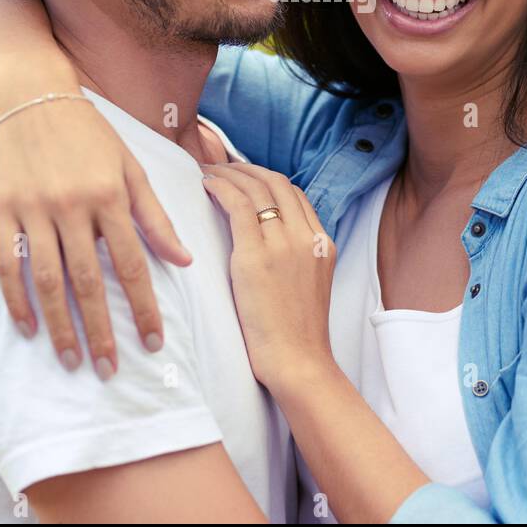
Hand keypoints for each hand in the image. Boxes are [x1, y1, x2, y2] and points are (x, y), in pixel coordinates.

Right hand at [0, 96, 191, 376]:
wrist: (33, 95)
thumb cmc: (92, 133)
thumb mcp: (132, 167)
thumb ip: (155, 215)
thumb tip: (184, 260)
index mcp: (110, 195)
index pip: (132, 264)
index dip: (143, 308)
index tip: (154, 344)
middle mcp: (72, 205)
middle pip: (88, 281)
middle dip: (101, 330)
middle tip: (111, 371)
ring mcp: (34, 208)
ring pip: (48, 279)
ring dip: (60, 326)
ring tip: (73, 360)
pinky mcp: (2, 209)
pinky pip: (8, 264)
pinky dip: (16, 299)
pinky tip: (28, 329)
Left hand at [200, 161, 337, 391]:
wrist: (298, 361)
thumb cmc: (295, 334)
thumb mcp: (306, 285)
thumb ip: (293, 258)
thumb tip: (266, 245)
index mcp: (321, 242)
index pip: (294, 194)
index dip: (267, 179)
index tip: (244, 175)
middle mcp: (306, 236)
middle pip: (277, 183)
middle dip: (247, 168)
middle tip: (222, 164)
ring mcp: (283, 244)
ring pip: (256, 189)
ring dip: (230, 173)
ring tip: (208, 172)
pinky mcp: (256, 256)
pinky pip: (237, 206)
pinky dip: (221, 188)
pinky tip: (206, 186)